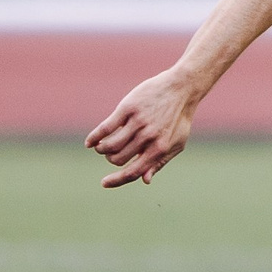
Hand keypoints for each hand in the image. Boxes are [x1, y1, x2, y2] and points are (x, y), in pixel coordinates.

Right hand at [86, 67, 199, 188]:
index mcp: (159, 149)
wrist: (181, 88)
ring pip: (110, 145)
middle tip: (111, 153)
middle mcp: (148, 138)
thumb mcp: (176, 144)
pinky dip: (95, 137)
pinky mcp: (128, 109)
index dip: (116, 180)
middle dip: (111, 159)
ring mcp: (137, 123)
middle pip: (118, 159)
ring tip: (101, 146)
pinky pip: (106, 128)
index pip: (133, 172)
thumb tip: (145, 180)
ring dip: (101, 149)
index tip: (104, 183)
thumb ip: (160, 162)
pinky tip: (90, 142)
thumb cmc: (179, 118)